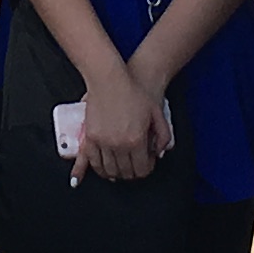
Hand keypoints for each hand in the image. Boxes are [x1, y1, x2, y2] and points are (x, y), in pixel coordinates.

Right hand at [73, 64, 165, 181]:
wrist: (109, 79)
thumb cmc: (133, 93)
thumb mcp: (157, 113)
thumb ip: (163, 136)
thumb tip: (159, 153)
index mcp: (137, 140)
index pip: (142, 169)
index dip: (146, 169)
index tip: (147, 163)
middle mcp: (119, 144)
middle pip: (126, 172)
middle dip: (132, 173)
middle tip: (134, 166)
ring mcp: (103, 142)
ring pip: (109, 170)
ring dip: (116, 173)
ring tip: (120, 168)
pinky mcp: (90, 137)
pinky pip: (92, 160)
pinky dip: (97, 168)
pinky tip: (103, 168)